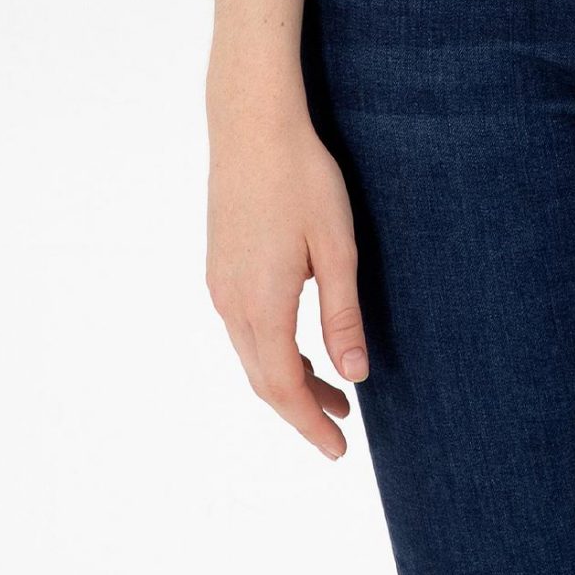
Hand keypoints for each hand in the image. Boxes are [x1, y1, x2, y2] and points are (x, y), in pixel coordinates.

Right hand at [206, 104, 369, 460]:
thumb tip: (355, 377)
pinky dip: (272, 350)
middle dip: (302, 409)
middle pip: (263, 380)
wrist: (252, 124)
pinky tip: (300, 340)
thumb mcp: (337, 247)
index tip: (339, 451)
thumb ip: (343, 316)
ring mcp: (220, 284)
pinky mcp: (220, 266)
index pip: (283, 389)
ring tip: (332, 387)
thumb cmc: (302, 178)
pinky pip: (244, 328)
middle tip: (342, 426)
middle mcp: (231, 302)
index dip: (310, 424)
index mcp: (262, 304)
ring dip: (288, 378)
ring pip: (251, 355)